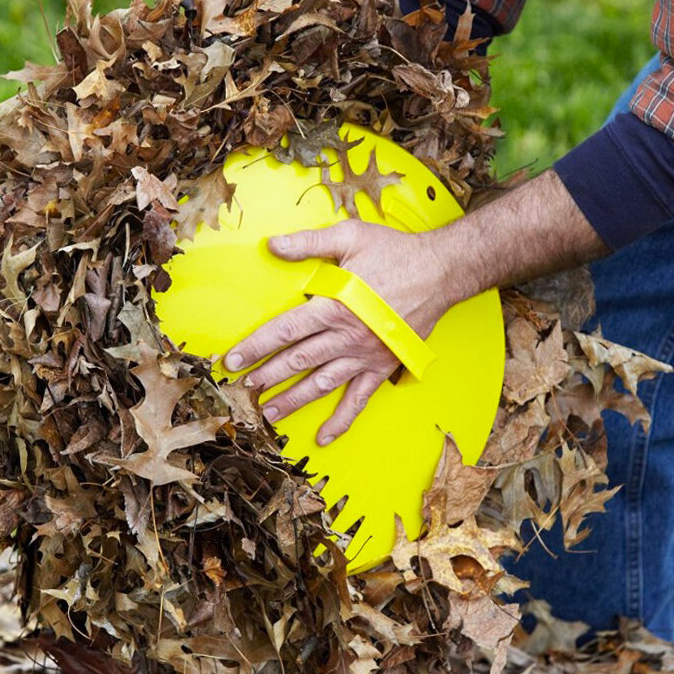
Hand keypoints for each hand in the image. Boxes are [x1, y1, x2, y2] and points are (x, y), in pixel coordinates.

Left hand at [226, 220, 452, 445]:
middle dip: (266, 376)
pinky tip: (324, 437)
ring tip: (269, 412)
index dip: (255, 346)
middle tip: (242, 388)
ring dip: (293, 400)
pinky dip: (341, 421)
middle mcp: (346, 336)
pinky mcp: (382, 367)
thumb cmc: (396, 252)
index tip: (232, 360)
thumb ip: (309, 243)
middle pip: (297, 361)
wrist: (441, 271)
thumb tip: (273, 244)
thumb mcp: (351, 236)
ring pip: (321, 384)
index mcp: (334, 305)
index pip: (284, 330)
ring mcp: (364, 355)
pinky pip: (358, 400)